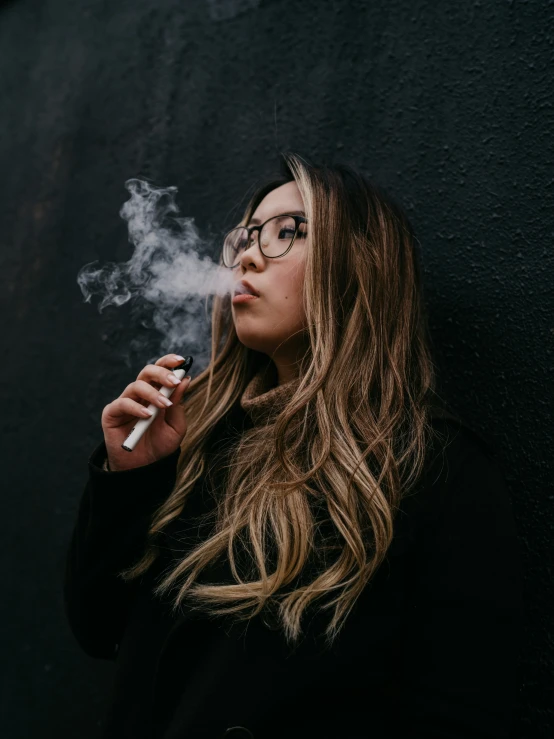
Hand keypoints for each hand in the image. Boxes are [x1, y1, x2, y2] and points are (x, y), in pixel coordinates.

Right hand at [101, 354, 192, 470]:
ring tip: (164, 406)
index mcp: (156, 392)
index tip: (182, 360)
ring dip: (153, 393)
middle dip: (162, 373)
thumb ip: (178, 404)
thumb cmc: (160, 445)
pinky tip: (147, 415)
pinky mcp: (112, 413)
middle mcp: (140, 394)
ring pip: (136, 386)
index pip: (160, 370)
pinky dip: (136, 407)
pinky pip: (122, 403)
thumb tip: (186, 380)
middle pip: (147, 372)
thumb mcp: (176, 426)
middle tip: (174, 382)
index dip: (169, 362)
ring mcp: (125, 402)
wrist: (145, 467)